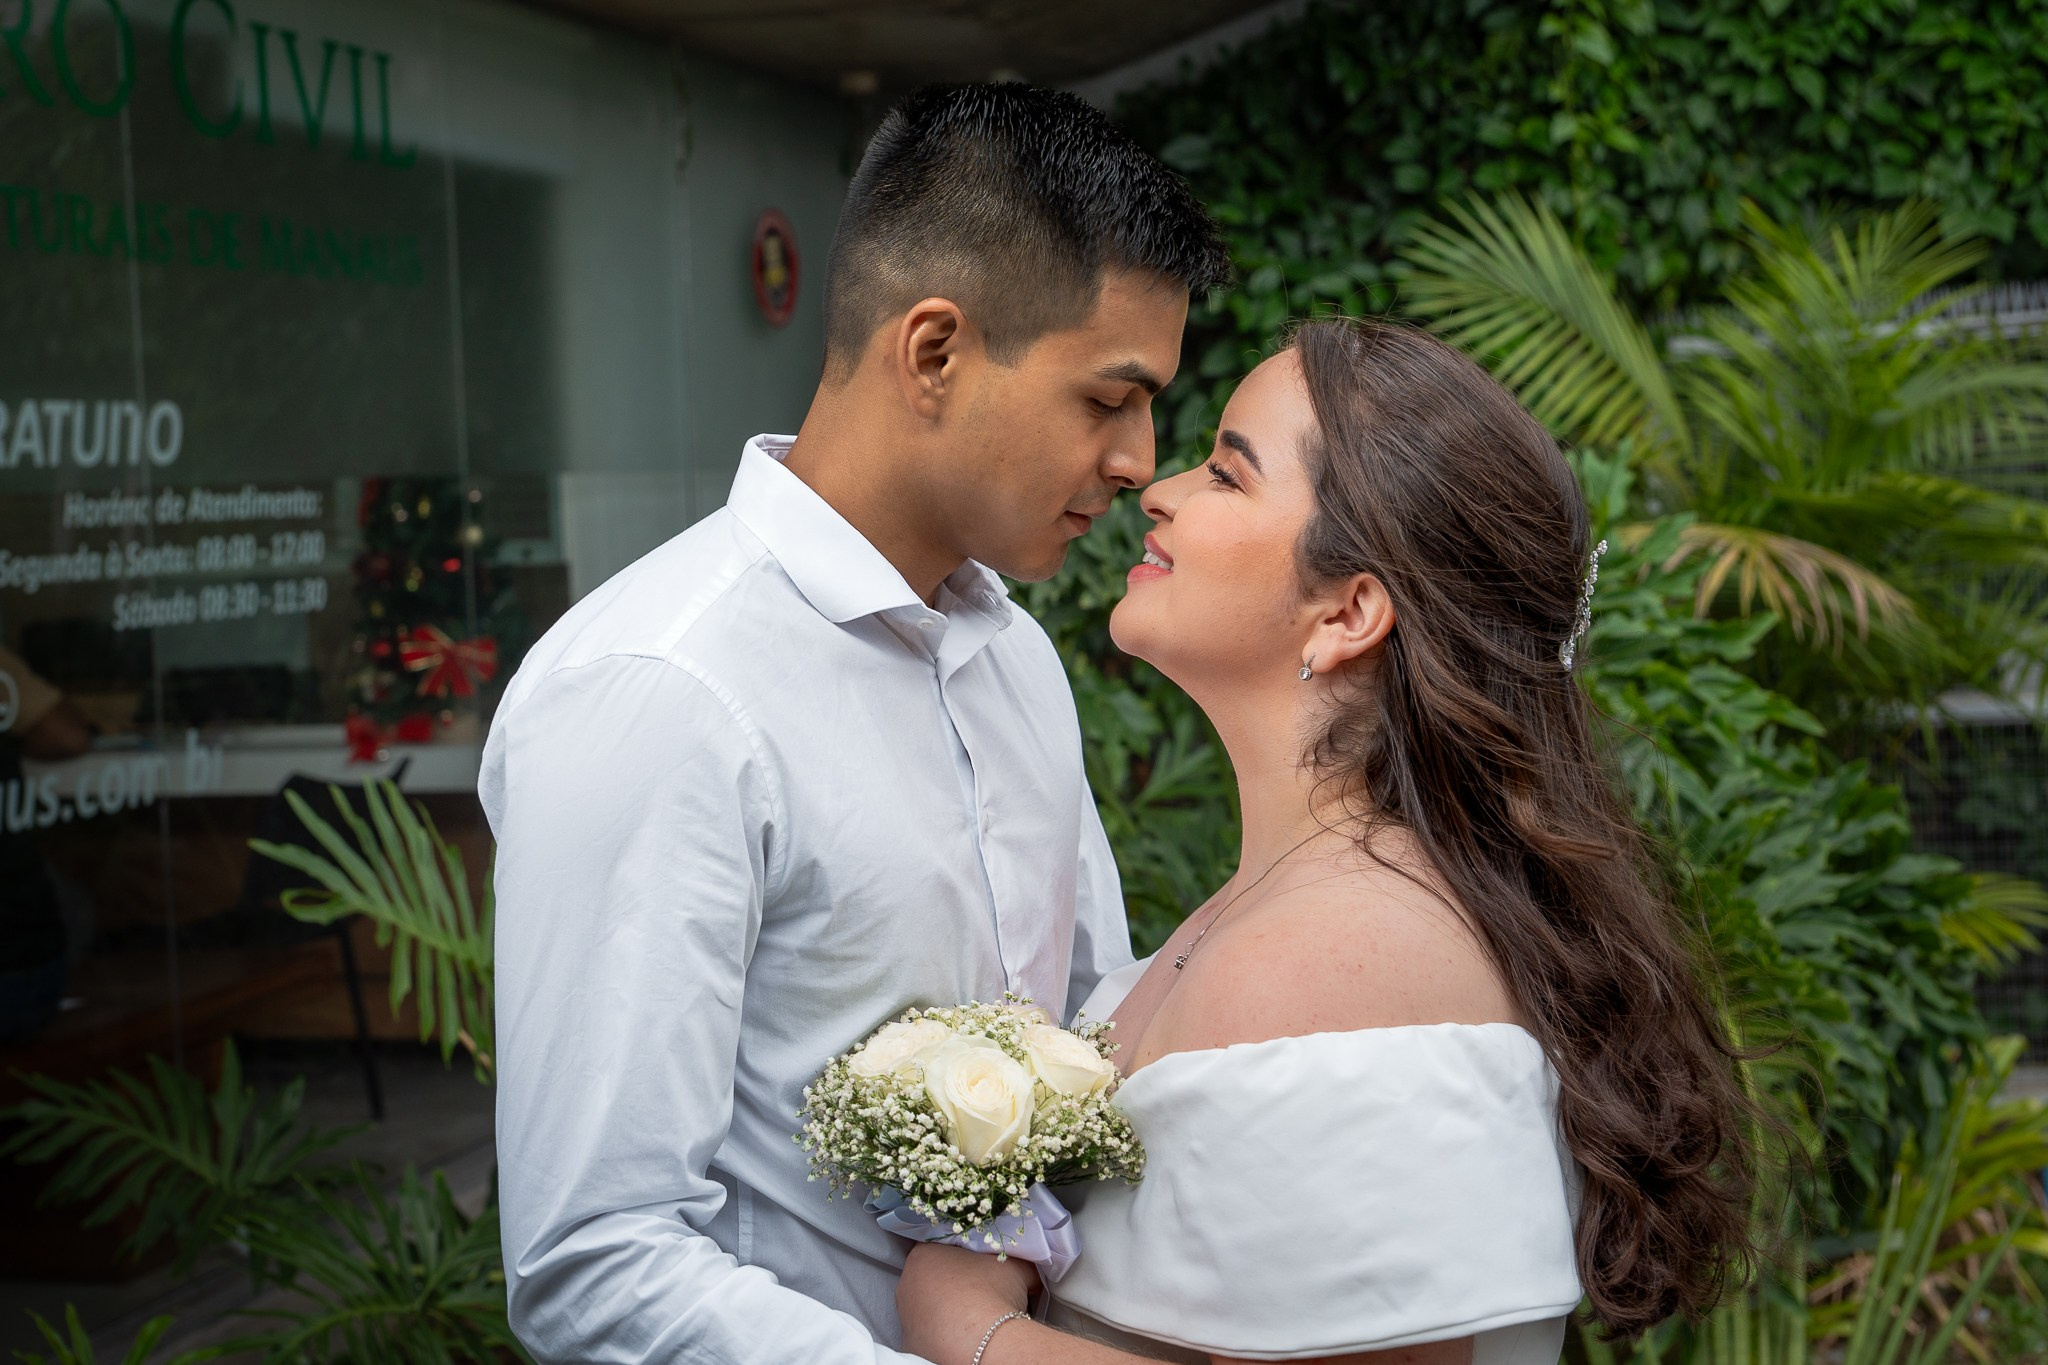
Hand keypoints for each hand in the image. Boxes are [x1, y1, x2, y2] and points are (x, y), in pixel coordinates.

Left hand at [897, 1243, 1038, 1363]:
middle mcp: (907, 1284)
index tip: (976, 1266)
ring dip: (945, 1310)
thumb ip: (1012, 1257)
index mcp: (924, 1255)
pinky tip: (963, 1337)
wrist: (985, 1344)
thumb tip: (1022, 1263)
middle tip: (977, 1291)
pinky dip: (943, 1335)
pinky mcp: (911, 1346)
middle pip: (929, 1278)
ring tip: (973, 1317)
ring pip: (926, 1308)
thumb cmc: (993, 1296)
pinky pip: (928, 1336)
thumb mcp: (1015, 1264)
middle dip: (950, 1284)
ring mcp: (905, 1317)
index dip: (959, 1256)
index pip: (938, 1248)